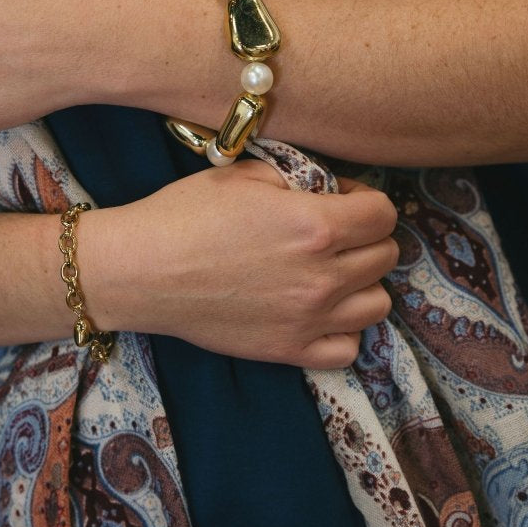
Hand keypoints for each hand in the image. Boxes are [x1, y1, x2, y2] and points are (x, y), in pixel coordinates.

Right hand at [85, 161, 398, 368]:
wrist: (141, 269)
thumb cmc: (185, 213)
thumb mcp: (243, 175)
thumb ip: (296, 180)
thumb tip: (323, 189)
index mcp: (315, 225)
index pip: (383, 213)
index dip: (365, 199)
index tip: (340, 198)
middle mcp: (323, 276)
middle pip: (385, 256)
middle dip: (365, 236)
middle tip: (332, 231)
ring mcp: (309, 319)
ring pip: (377, 304)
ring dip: (360, 282)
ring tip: (329, 272)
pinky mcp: (288, 351)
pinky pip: (348, 347)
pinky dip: (342, 328)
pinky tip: (316, 310)